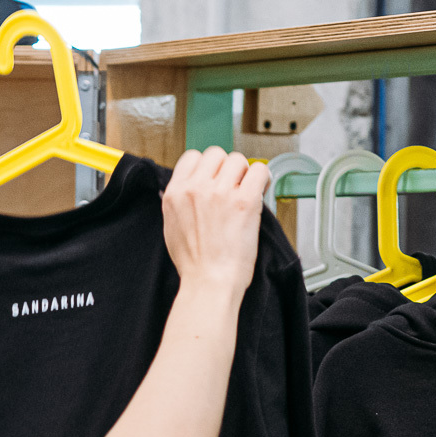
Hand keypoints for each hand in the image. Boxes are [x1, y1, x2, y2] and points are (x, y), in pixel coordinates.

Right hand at [161, 146, 268, 295]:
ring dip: (245, 173)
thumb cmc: (194, 263)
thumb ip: (179, 202)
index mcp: (175, 193)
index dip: (207, 166)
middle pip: (217, 154)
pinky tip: (262, 191)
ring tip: (247, 191)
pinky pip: (260, 171)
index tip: (215, 177)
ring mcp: (220, 193)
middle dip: (227, 168)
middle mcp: (196, 188)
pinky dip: (264, 179)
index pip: (193, 157)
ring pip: (239, 160)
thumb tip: (187, 189)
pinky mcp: (244, 201)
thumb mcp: (171, 227)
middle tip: (233, 186)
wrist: (209, 282)